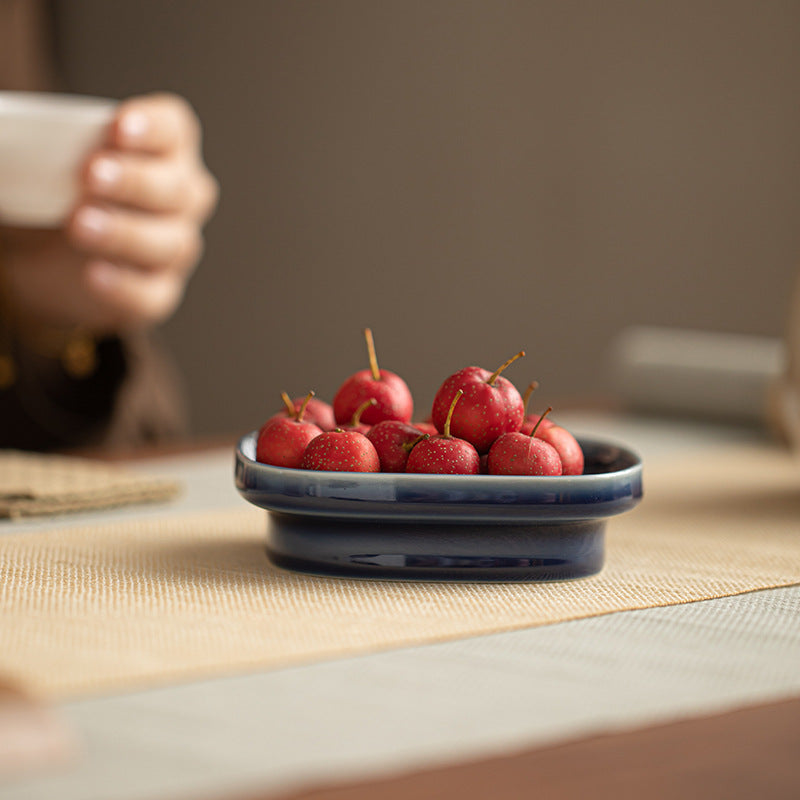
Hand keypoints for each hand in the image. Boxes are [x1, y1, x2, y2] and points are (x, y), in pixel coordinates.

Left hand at [0, 93, 217, 335]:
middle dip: (136, 182)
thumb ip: (44, 138)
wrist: (50, 255)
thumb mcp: (50, 155)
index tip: (118, 126)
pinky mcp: (158, 291)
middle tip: (91, 175)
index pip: (175, 130)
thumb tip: (6, 129)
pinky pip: (151, 293)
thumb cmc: (60, 190)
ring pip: (168, 243)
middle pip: (175, 189)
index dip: (154, 128)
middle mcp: (182, 199)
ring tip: (80, 224)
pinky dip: (124, 285)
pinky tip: (94, 275)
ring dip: (125, 233)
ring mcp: (174, 247)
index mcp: (165, 150)